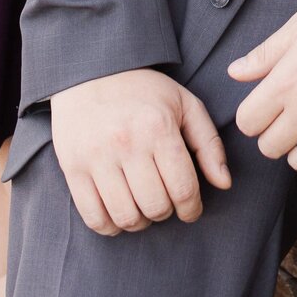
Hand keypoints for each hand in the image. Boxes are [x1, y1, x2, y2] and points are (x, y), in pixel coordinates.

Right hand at [50, 69, 230, 235]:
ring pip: (126, 217)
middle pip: (156, 207)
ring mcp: (96, 156)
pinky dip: (110, 225)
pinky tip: (118, 211)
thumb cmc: (143, 91)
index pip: (183, 190)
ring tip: (142, 205)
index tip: (191, 208)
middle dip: (166, 212)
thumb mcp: (184, 104)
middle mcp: (126, 142)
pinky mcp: (72, 167)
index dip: (192, 209)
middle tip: (164, 200)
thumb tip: (224, 183)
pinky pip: (94, 217)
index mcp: (158, 126)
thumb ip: (209, 144)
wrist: (90, 70)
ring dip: (140, 221)